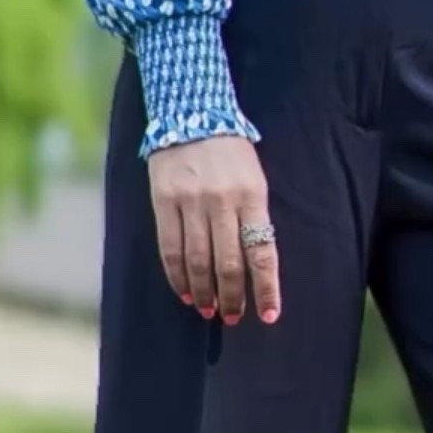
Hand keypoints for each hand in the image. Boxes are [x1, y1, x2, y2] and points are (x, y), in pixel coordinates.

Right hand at [147, 135, 281, 326]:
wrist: (191, 115)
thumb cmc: (231, 154)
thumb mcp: (255, 180)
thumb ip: (254, 217)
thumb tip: (255, 266)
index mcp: (252, 196)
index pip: (262, 251)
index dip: (266, 288)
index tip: (269, 315)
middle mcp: (222, 201)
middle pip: (228, 263)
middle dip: (232, 297)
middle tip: (233, 317)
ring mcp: (191, 202)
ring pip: (197, 261)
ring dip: (205, 292)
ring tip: (209, 309)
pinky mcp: (163, 202)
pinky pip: (170, 249)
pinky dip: (177, 276)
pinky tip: (185, 292)